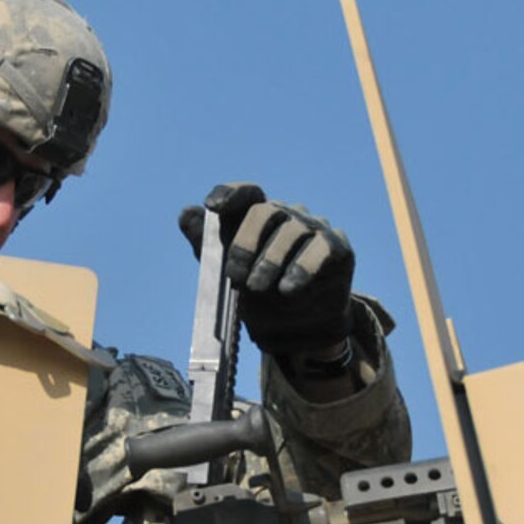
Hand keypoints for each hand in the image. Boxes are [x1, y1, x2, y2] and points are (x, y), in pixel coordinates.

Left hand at [178, 182, 355, 354]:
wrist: (296, 330)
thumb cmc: (261, 295)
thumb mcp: (227, 275)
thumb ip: (207, 245)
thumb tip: (186, 213)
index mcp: (259, 217)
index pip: (246, 193)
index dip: (229, 194)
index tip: (213, 207)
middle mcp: (288, 215)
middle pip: (265, 211)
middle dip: (246, 243)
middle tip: (236, 276)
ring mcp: (314, 229)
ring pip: (293, 230)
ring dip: (272, 261)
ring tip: (260, 288)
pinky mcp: (337, 248)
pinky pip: (321, 248)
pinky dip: (302, 268)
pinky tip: (289, 288)